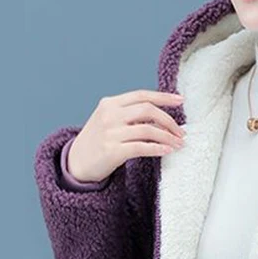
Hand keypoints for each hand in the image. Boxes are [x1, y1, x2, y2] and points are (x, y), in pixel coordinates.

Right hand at [67, 89, 186, 182]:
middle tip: (181, 132)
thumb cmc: (97, 142)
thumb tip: (160, 118)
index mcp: (109, 104)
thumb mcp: (108, 121)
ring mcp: (110, 133)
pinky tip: (167, 151)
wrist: (76, 163)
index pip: (142, 95)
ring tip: (178, 144)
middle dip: (169, 120)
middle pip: (148, 110)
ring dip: (167, 137)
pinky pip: (141, 148)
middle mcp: (110, 115)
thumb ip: (129, 115)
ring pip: (147, 130)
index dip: (163, 97)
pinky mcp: (112, 151)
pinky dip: (157, 149)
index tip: (180, 100)